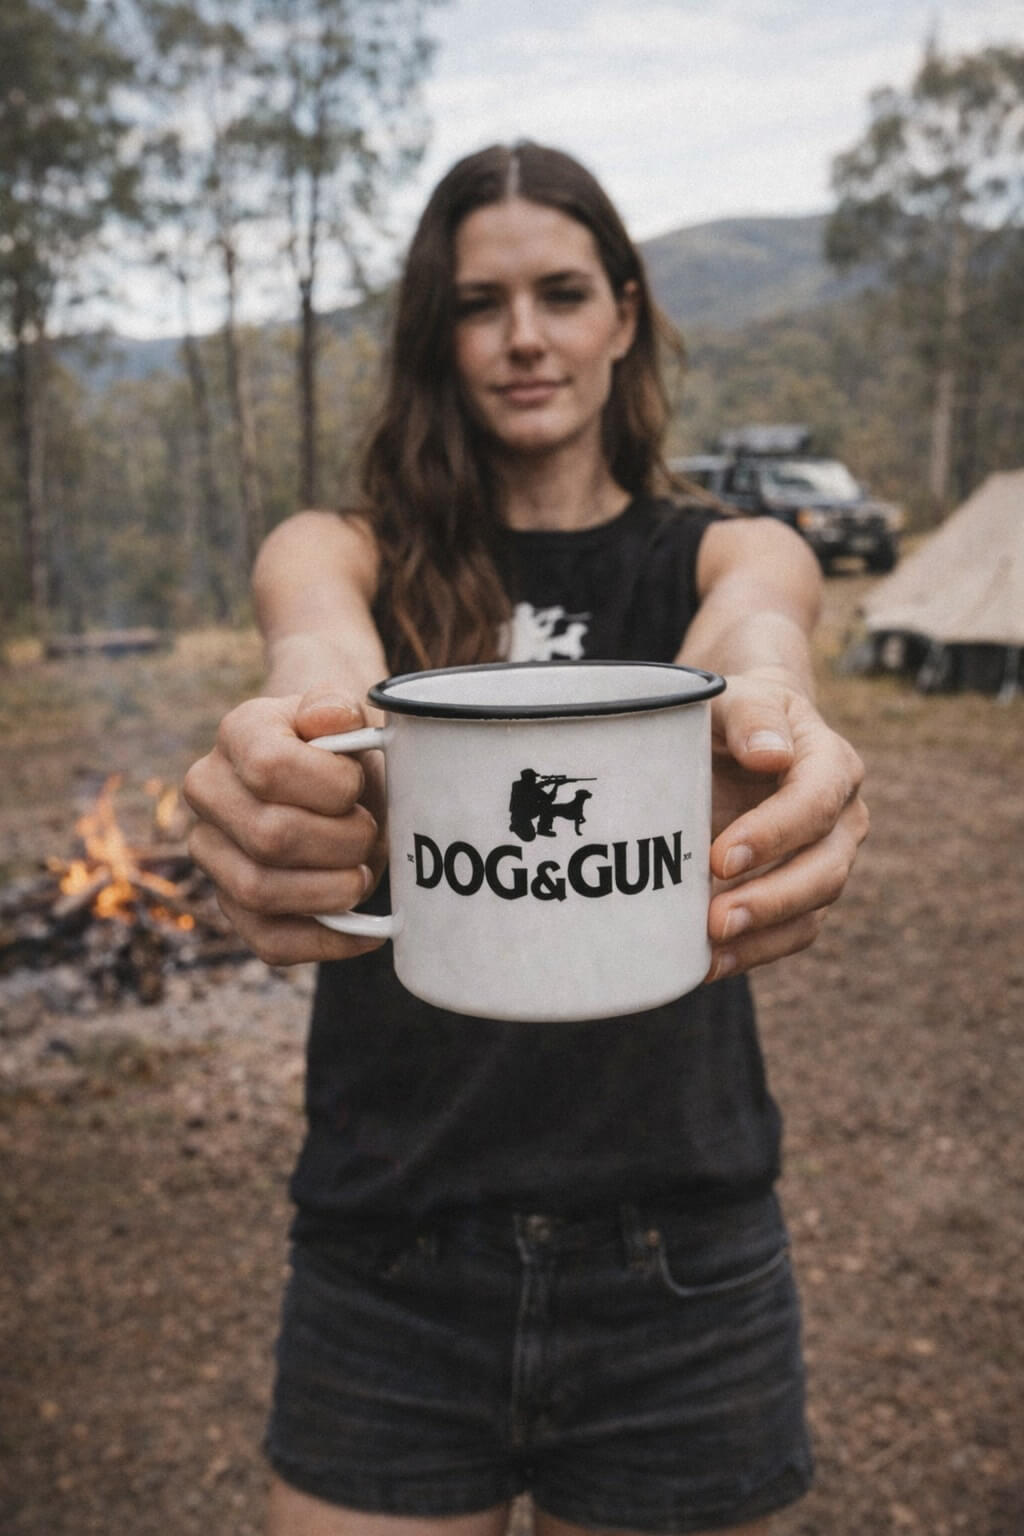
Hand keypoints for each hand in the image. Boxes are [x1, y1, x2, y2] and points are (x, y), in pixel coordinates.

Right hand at [183, 689, 387, 965]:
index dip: (332, 786)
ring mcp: (213, 853)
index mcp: (237, 734)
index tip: (357, 787)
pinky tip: (366, 928)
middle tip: (370, 833)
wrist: (340, 778)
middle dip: (342, 842)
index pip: (270, 768)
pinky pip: (269, 942)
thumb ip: (338, 708)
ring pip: (260, 892)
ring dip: (331, 891)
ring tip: (363, 873)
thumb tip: (331, 716)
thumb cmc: (346, 751)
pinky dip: (326, 941)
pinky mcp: (234, 907)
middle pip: (270, 836)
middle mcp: (208, 792)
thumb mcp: (349, 717)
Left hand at [705, 674, 867, 980]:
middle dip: (771, 899)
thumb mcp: (735, 697)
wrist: (736, 740)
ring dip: (762, 936)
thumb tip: (771, 757)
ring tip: (709, 950)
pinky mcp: (800, 894)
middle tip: (715, 920)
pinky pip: (789, 934)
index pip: (815, 803)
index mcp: (831, 764)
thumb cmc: (733, 716)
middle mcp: (841, 819)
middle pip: (824, 869)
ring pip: (811, 910)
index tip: (719, 858)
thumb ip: (751, 715)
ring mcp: (825, 861)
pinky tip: (707, 965)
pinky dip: (752, 953)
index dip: (773, 834)